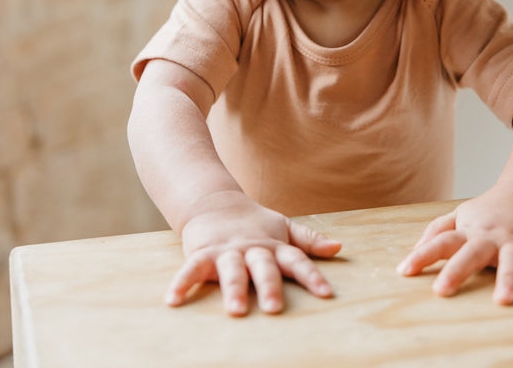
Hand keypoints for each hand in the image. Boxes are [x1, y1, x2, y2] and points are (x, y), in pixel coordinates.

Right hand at [165, 191, 340, 315]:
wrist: (214, 202)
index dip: (311, 276)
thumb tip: (338, 247)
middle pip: (263, 267)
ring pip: (231, 269)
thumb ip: (308, 240)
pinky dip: (182, 283)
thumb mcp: (282, 228)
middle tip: (273, 308)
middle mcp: (252, 248)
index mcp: (273, 245)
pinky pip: (191, 268)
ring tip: (235, 310)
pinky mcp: (202, 252)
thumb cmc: (254, 223)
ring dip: (233, 288)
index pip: (296, 260)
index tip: (326, 294)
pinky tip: (173, 300)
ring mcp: (226, 250)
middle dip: (268, 286)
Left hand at [397, 189, 512, 303]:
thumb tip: (414, 249)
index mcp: (469, 231)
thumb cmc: (490, 211)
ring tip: (503, 300)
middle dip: (456, 271)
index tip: (404, 271)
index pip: (441, 242)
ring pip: (512, 259)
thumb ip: (438, 230)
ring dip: (508, 278)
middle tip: (441, 290)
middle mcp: (491, 236)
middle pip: (471, 252)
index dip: (422, 255)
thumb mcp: (461, 216)